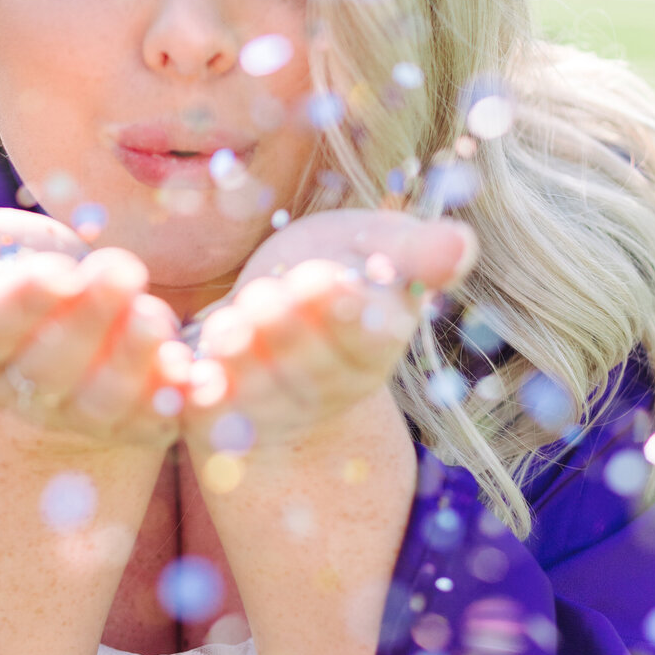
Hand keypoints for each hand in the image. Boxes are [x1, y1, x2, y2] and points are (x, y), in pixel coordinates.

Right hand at [0, 208, 187, 449]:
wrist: (63, 316)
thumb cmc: (10, 267)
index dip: (23, 303)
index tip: (60, 270)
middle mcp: (18, 391)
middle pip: (49, 367)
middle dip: (89, 320)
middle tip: (122, 270)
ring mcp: (75, 415)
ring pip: (102, 401)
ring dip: (131, 360)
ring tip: (154, 315)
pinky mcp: (130, 424)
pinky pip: (151, 421)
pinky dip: (170, 400)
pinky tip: (186, 368)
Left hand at [181, 210, 474, 448]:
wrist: (283, 322)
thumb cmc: (343, 269)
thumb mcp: (382, 248)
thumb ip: (417, 250)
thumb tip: (462, 241)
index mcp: (376, 344)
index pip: (369, 338)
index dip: (347, 316)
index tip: (331, 284)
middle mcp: (330, 387)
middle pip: (309, 363)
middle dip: (287, 324)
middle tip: (273, 294)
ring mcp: (275, 407)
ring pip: (256, 383)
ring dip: (241, 349)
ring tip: (236, 320)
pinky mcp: (220, 413)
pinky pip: (204, 401)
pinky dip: (195, 380)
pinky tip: (192, 353)